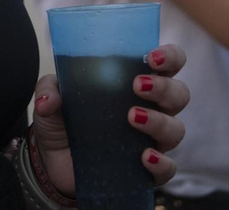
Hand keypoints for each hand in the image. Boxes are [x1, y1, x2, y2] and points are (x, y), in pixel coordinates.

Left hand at [32, 43, 189, 194]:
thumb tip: (50, 99)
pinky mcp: (146, 171)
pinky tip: (144, 157)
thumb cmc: (63, 120)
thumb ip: (49, 90)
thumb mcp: (52, 99)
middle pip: (179, 94)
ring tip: (132, 117)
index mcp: (137, 83)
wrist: (53, 163)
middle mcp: (152, 109)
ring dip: (159, 121)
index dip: (170, 56)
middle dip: (164, 87)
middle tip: (137, 85)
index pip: (169, 64)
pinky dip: (161, 163)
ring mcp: (151, 140)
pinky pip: (167, 169)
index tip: (152, 57)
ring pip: (176, 129)